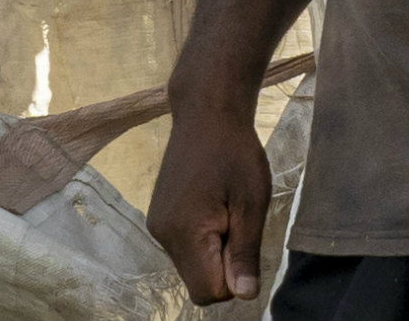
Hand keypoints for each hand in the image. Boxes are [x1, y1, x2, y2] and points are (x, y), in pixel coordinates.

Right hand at [149, 107, 272, 304]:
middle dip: (224, 267)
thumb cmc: (235, 153)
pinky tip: (214, 207)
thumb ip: (245, 253)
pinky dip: (203, 241)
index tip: (244, 242)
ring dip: (214, 253)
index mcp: (184, 233)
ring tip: (226, 211)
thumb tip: (245, 295)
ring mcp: (157, 226)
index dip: (234, 279)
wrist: (206, 112)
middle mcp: (162, 235)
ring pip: (192, 267)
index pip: (208, 292)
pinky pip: (185, 249)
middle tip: (237, 222)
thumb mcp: (251, 203)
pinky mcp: (159, 217)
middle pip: (198, 283)